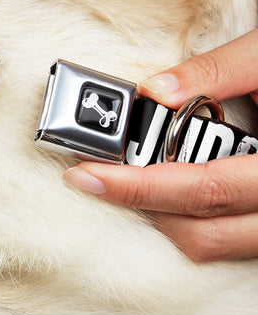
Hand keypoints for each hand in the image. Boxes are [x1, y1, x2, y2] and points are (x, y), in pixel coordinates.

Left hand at [64, 28, 257, 261]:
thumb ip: (217, 71)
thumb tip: (155, 90)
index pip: (203, 189)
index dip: (139, 186)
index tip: (87, 173)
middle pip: (201, 230)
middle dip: (138, 204)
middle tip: (93, 175)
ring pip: (213, 243)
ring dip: (161, 215)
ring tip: (125, 178)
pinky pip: (226, 238)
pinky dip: (188, 217)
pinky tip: (165, 185)